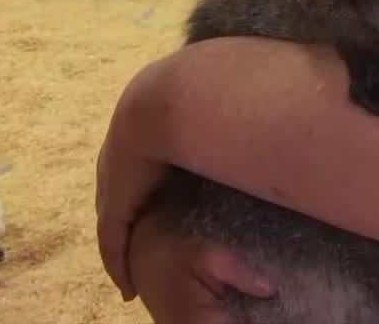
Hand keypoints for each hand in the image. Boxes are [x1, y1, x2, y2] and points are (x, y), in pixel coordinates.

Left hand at [95, 55, 274, 304]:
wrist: (173, 100)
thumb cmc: (205, 95)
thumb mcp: (215, 99)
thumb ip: (231, 104)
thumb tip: (265, 93)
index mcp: (143, 119)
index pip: (141, 157)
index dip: (149, 179)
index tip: (159, 197)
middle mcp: (122, 149)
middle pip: (121, 190)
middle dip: (128, 214)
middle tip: (138, 242)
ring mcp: (114, 177)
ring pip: (114, 219)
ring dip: (122, 244)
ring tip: (132, 270)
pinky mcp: (115, 204)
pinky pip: (112, 241)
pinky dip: (118, 263)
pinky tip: (126, 285)